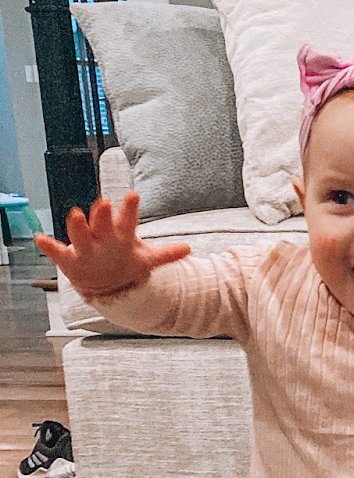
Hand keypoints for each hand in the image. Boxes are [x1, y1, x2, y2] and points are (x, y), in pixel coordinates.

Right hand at [34, 194, 189, 297]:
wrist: (104, 282)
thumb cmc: (125, 262)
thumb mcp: (146, 260)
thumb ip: (166, 254)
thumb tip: (189, 249)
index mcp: (120, 234)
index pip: (127, 219)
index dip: (130, 208)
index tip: (135, 195)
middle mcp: (102, 236)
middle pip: (103, 223)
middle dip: (103, 214)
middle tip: (105, 202)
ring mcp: (85, 246)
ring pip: (80, 233)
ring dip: (77, 225)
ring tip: (75, 214)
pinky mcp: (69, 259)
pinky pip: (56, 252)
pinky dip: (47, 246)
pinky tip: (39, 238)